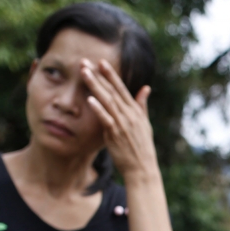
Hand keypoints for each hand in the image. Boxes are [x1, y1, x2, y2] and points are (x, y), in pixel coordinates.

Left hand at [80, 58, 157, 181]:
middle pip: (112, 91)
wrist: (142, 168)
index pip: (122, 89)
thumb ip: (142, 105)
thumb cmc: (142, 148)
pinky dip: (98, 109)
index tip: (101, 62)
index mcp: (135, 111)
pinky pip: (105, 119)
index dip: (111, 74)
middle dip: (98, 75)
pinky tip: (89, 99)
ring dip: (95, 86)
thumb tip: (145, 88)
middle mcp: (129, 115)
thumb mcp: (144, 124)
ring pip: (107, 101)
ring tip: (84, 73)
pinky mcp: (115, 134)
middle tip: (85, 61)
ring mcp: (122, 124)